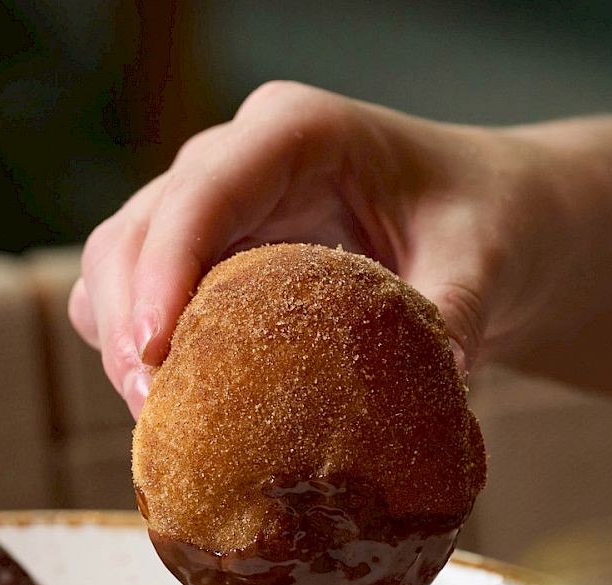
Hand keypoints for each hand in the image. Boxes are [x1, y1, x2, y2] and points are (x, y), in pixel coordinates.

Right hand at [70, 82, 544, 416]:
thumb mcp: (483, 263)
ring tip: (157, 425)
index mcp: (297, 133)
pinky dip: (140, 354)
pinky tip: (176, 411)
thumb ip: (452, 316)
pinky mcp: (205, 257)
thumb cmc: (486, 221)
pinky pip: (139, 300)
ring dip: (120, 343)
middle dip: (126, 323)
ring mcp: (212, 206)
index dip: (163, 271)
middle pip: (136, 231)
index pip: (202, 194)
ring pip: (118, 264)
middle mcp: (237, 159)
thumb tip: (432, 387)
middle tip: (152, 415)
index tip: (154, 352)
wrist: (493, 223)